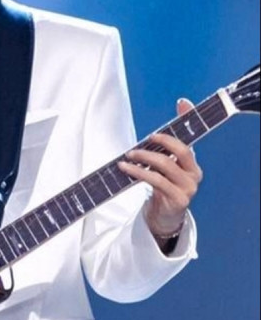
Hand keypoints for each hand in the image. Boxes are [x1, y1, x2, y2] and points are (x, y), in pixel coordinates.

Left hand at [118, 98, 202, 236]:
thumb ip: (161, 148)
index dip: (188, 119)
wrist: (164, 216)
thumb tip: (150, 131)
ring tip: (128, 155)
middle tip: (144, 139)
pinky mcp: (177, 199)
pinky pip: (156, 181)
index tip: (181, 102)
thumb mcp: (162, 167)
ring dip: (144, 158)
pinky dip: (139, 172)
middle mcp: (194, 174)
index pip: (191, 137)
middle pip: (182, 150)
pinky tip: (126, 168)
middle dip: (163, 141)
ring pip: (166, 165)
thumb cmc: (162, 186)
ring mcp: (188, 187)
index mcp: (191, 163)